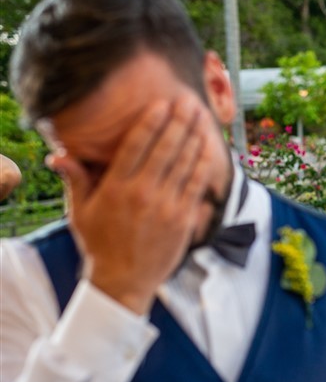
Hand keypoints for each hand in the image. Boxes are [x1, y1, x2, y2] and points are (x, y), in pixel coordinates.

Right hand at [47, 94, 216, 314]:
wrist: (124, 280)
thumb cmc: (100, 244)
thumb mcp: (80, 212)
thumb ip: (77, 180)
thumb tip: (60, 155)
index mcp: (116, 188)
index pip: (136, 147)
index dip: (151, 123)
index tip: (162, 103)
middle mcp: (143, 194)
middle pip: (166, 150)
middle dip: (179, 122)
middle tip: (189, 100)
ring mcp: (167, 207)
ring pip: (186, 164)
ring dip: (196, 138)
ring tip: (202, 117)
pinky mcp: (184, 219)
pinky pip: (197, 186)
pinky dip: (205, 165)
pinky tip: (209, 148)